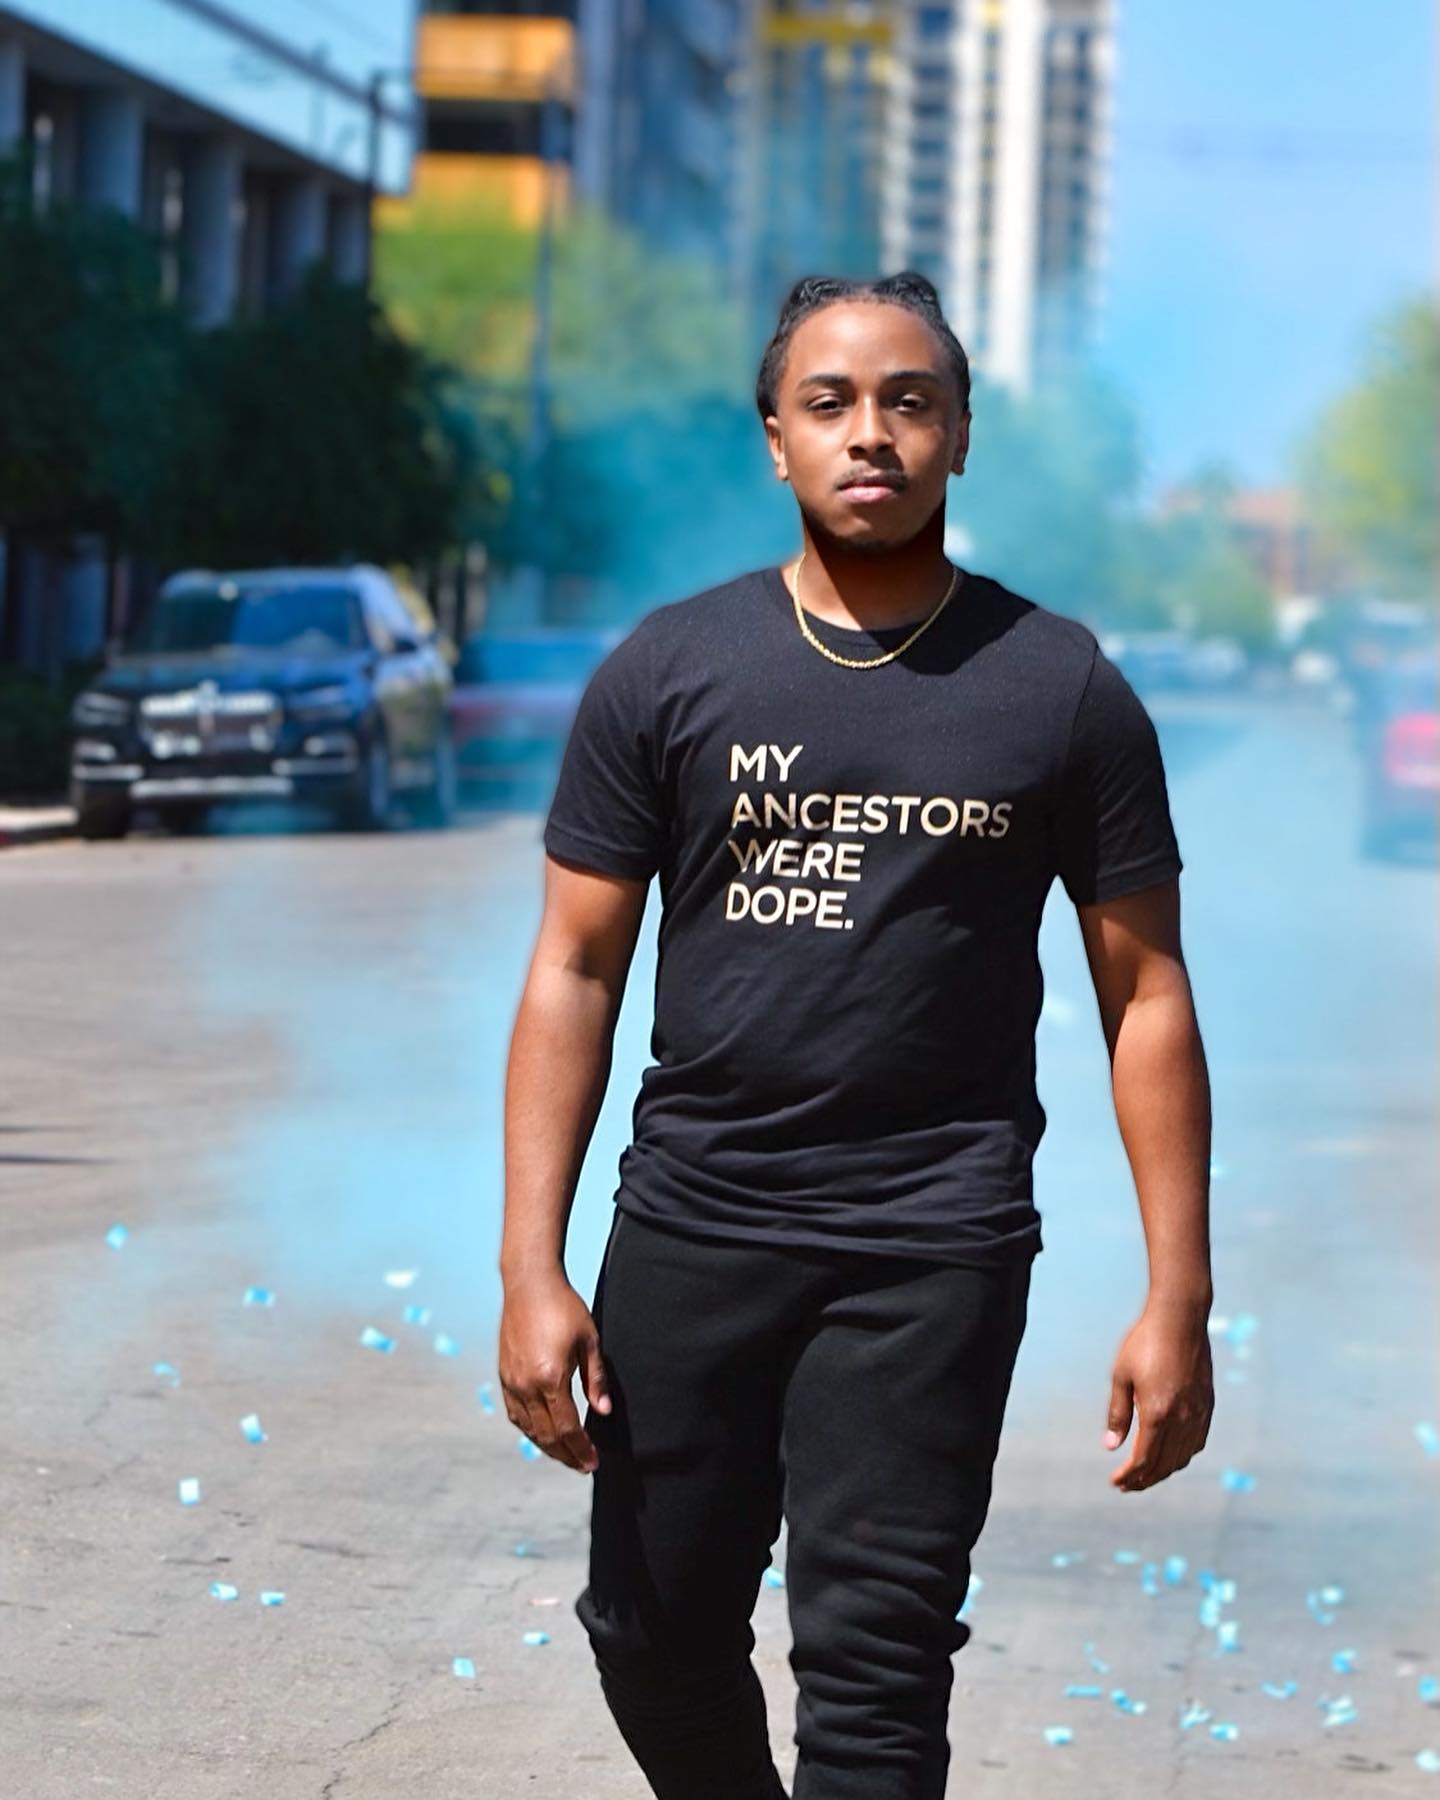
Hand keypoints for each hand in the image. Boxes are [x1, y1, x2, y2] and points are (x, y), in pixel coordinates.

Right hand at [498, 1273, 611, 1474]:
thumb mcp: (590, 1340)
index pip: (567, 1428)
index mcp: (550, 1379)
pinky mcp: (504, 1375)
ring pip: (528, 1428)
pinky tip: (542, 1432)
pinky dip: (530, 1430)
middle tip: (583, 1466)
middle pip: (546, 1436)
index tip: (593, 1462)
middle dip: (566, 1455)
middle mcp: (526, 1386)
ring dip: (548, 1446)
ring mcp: (511, 1382)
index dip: (581, 1449)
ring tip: (566, 1455)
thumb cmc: (563, 1307)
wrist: (529, 1283)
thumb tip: (604, 1411)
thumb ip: (596, 1379)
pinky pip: (516, 1414)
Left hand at [1103, 1302, 1213, 1491]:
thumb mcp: (1121, 1376)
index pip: (1144, 1460)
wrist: (1180, 1319)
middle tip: (1126, 1485)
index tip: (1115, 1483)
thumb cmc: (1144, 1343)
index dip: (1130, 1476)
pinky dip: (1183, 1455)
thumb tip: (1111, 1447)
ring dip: (1164, 1470)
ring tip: (1145, 1474)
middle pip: (1164, 1464)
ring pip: (1183, 1456)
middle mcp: (1182, 1418)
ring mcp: (1198, 1413)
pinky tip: (1171, 1455)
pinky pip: (1197, 1442)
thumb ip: (1118, 1414)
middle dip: (1144, 1479)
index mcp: (1157, 1413)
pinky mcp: (1207, 1405)